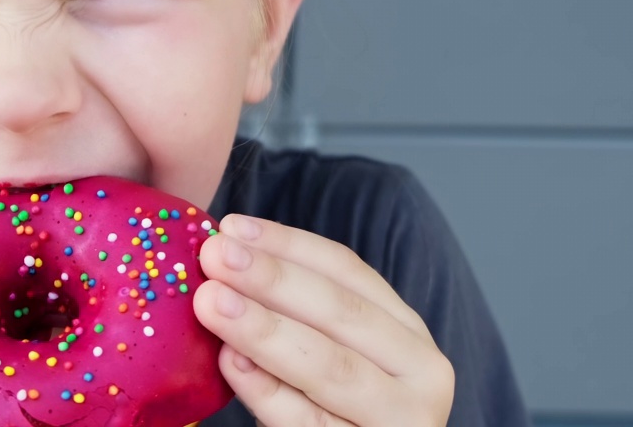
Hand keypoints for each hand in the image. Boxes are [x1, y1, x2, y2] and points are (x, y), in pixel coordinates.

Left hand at [194, 214, 453, 426]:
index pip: (349, 273)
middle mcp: (420, 375)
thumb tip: (225, 253)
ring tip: (213, 301)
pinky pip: (308, 423)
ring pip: (330, 368)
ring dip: (265, 329)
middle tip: (217, 255)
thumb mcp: (326, 354)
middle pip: (343, 314)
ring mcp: (400, 422)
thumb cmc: (331, 411)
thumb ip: (292, 313)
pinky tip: (230, 364)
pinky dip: (266, 391)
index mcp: (407, 333)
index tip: (233, 226)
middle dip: (273, 279)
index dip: (289, 245)